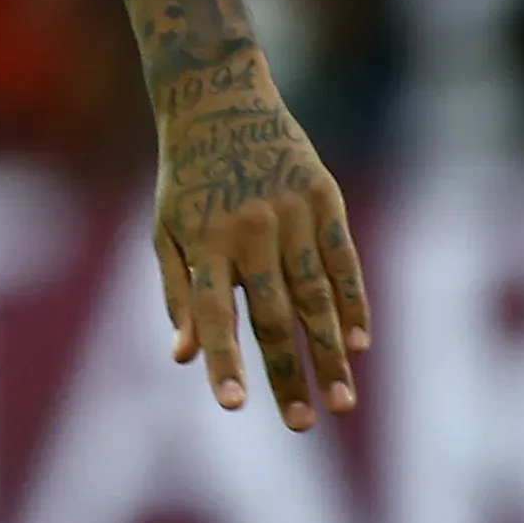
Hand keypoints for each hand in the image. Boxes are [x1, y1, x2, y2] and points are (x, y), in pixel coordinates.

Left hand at [152, 53, 370, 430]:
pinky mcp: (324, 198)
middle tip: (305, 423)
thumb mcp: (165, 230)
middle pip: (273, 316)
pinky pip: (343, 260)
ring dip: (331, 352)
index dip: (224, 361)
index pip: (215, 313)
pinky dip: (353, 302)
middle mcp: (249, 231)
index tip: (235, 406)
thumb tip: (184, 357)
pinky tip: (358, 344)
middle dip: (290, 374)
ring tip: (344, 401)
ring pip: (316, 295)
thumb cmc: (186, 179)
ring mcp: (291, 214)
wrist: (218, 99)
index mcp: (203, 242)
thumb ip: (176, 294)